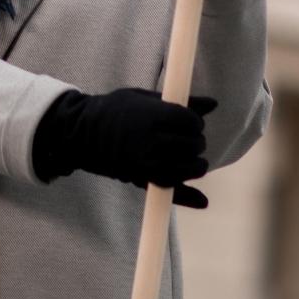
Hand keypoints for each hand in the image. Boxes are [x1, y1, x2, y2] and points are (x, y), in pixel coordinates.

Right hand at [32, 87, 215, 208]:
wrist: (84, 134)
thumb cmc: (117, 110)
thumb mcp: (145, 98)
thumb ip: (180, 102)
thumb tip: (214, 104)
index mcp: (151, 115)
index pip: (190, 121)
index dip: (195, 121)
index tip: (188, 120)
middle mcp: (150, 139)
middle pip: (193, 143)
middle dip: (196, 140)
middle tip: (186, 137)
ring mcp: (146, 161)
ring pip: (189, 167)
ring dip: (197, 164)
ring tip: (191, 158)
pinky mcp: (141, 178)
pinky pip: (173, 189)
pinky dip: (189, 195)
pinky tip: (202, 200)